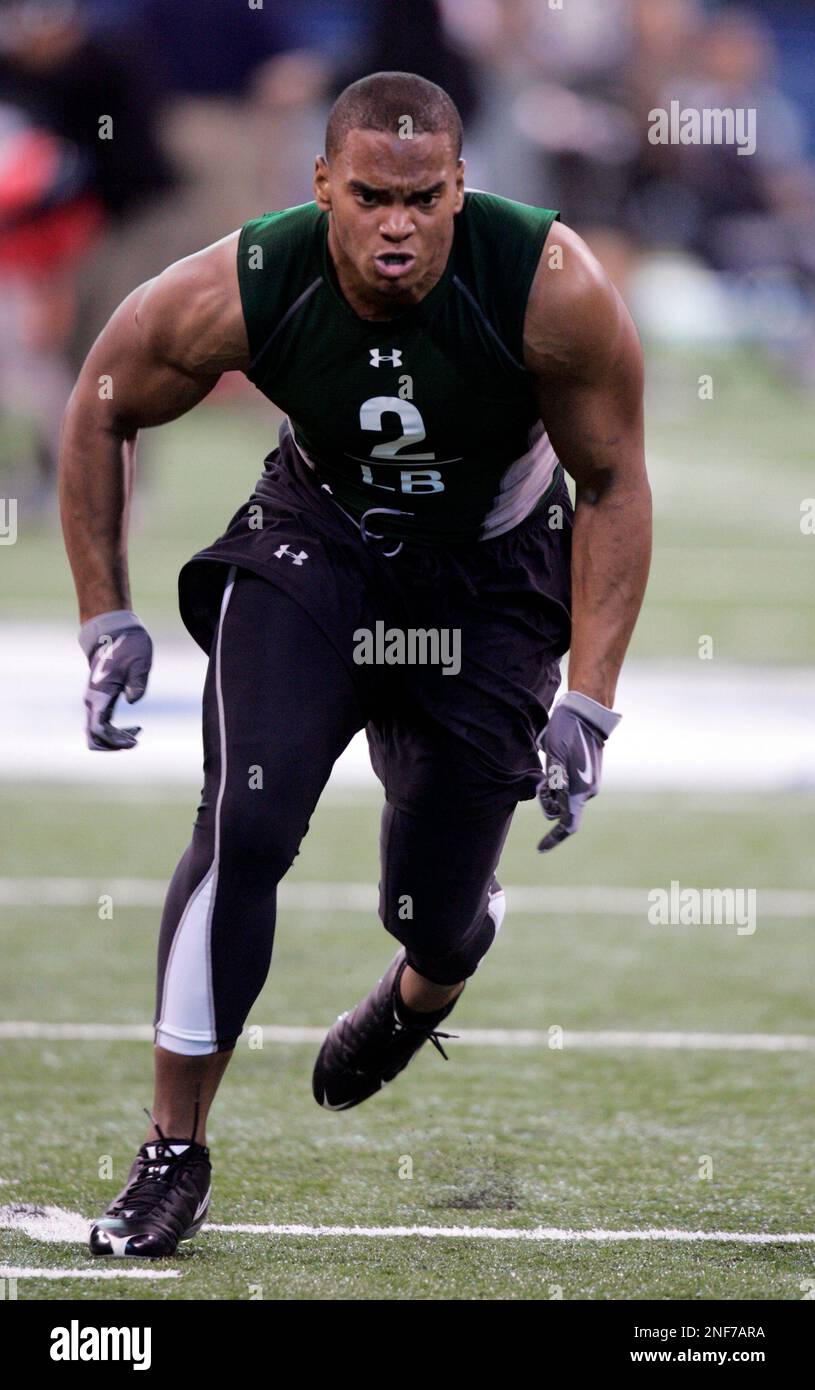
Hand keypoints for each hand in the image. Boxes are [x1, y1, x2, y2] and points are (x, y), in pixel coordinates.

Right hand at [78, 611, 152, 750]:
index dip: (115, 741)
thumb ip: (137, 681)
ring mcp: (92, 701)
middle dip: (112, 746)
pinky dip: (112, 733)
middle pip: (93, 737)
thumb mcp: (139, 661)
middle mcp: (92, 701)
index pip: (99, 729)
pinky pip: (99, 725)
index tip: (135, 740)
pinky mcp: (97, 701)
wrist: (112, 632)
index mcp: (100, 694)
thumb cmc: (128, 645)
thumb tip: (132, 701)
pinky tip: (133, 728)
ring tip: (135, 735)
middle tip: (135, 740)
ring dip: (112, 740)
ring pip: (94, 734)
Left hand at [536, 690, 620, 851]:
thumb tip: (550, 803)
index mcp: (582, 791)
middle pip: (560, 810)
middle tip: (541, 780)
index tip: (540, 848)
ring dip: (552, 790)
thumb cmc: (569, 732)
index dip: (553, 838)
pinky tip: (554, 764)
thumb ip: (553, 781)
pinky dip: (557, 783)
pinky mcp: (587, 774)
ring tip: (549, 765)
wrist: (587, 713)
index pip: (568, 824)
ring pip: (563, 797)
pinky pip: (569, 788)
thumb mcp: (555, 755)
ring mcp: (590, 783)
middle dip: (547, 802)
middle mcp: (588, 791)